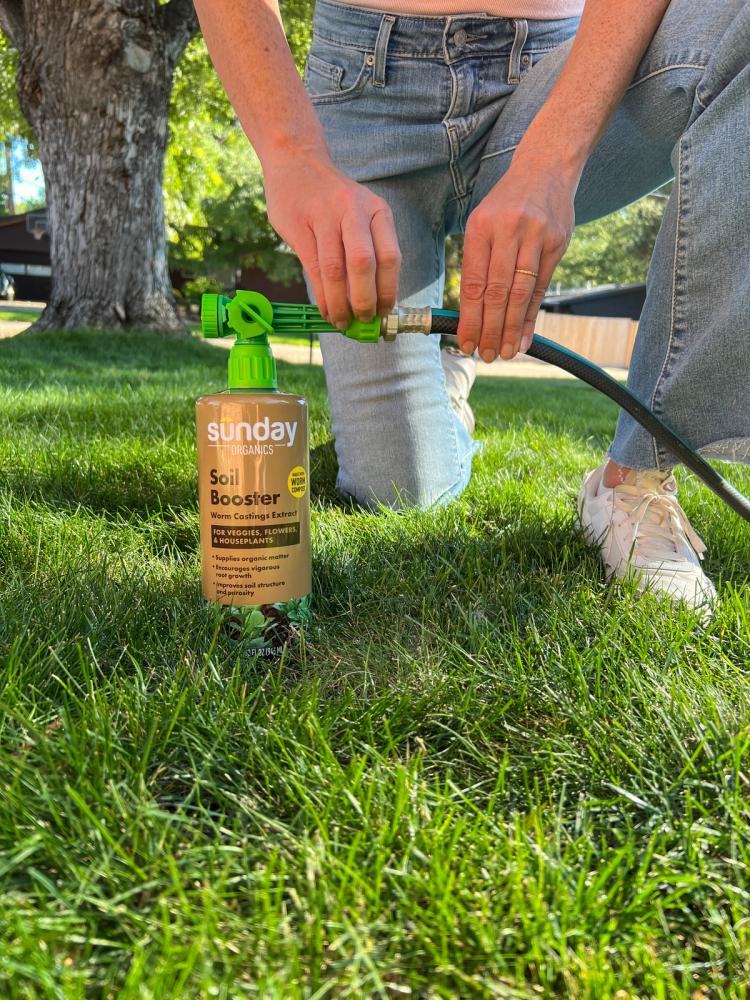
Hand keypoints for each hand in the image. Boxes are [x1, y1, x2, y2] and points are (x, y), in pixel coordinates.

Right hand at [263, 151, 401, 328]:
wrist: (296, 161)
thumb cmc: (332, 198)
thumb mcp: (360, 213)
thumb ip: (368, 248)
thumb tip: (373, 299)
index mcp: (377, 210)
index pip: (390, 257)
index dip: (388, 290)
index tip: (384, 313)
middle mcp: (354, 211)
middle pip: (364, 264)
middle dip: (365, 300)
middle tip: (363, 320)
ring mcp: (325, 216)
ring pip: (336, 270)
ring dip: (340, 303)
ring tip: (342, 322)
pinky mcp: (299, 226)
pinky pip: (313, 268)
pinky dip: (321, 295)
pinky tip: (325, 309)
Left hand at [457, 157, 575, 361]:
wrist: (547, 168)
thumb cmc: (507, 204)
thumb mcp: (483, 223)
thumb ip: (478, 264)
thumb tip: (471, 313)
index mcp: (481, 228)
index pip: (473, 282)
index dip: (469, 317)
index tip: (465, 341)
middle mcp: (508, 231)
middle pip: (497, 291)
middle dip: (490, 328)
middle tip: (485, 354)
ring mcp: (535, 237)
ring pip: (520, 292)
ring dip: (512, 328)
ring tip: (505, 352)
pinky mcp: (557, 243)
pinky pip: (541, 288)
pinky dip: (532, 315)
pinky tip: (525, 336)